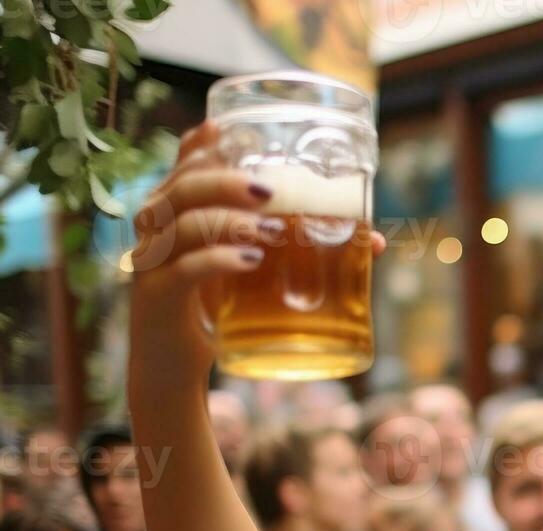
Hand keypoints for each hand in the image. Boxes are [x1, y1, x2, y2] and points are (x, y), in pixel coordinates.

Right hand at [128, 121, 387, 388]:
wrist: (172, 371)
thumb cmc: (215, 311)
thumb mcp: (249, 273)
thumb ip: (295, 249)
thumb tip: (374, 241)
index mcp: (175, 215)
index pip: (181, 168)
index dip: (198, 146)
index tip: (226, 130)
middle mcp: (156, 232)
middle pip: (181, 189)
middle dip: (224, 182)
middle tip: (269, 190)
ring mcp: (152, 264)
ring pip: (181, 225)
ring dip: (229, 221)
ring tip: (271, 230)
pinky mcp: (157, 299)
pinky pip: (183, 271)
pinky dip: (218, 261)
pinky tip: (249, 261)